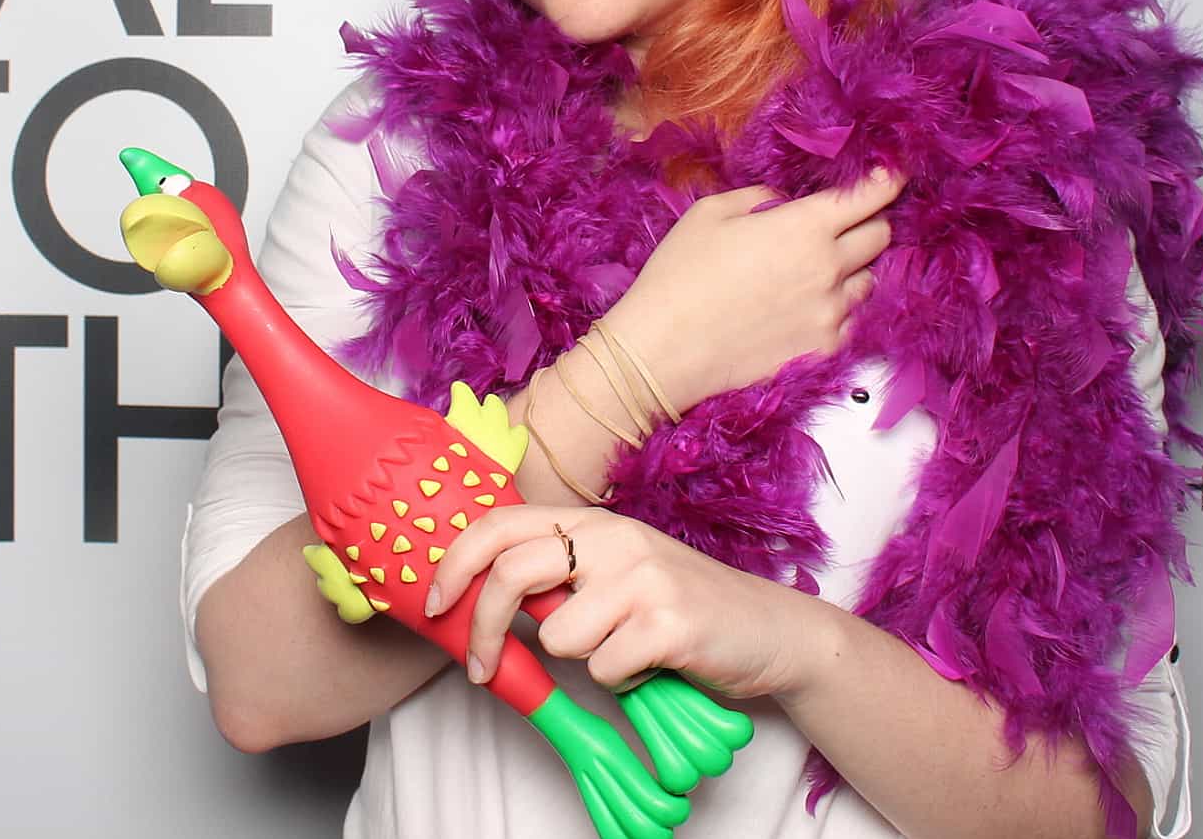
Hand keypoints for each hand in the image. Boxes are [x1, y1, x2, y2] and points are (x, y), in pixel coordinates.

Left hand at [422, 504, 818, 702]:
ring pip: (558, 637)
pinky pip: (603, 669)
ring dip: (581, 659)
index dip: (454, 564)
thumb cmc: (678, 606)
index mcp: (594, 522)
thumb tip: (476, 597)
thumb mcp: (615, 571)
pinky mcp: (667, 625)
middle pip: (511, 574)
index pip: (501, 524)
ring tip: (622, 650)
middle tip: (482, 668)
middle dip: (484, 629)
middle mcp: (615, 539)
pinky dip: (621, 680)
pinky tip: (651, 663)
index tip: (433, 605)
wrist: (769, 630)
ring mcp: (643, 579)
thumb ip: (558, 574)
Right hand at [610, 169, 906, 415]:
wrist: (663, 350)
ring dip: (852, 270)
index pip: (868, 197)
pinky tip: (807, 307)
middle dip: (869, 223)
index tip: (890, 176)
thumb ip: (759, 198)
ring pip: (868, 282)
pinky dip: (839, 309)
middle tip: (845, 224)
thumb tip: (783, 204)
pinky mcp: (823, 349)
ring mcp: (830, 313)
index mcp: (804, 227)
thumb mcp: (710, 212)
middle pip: (880, 236)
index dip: (884, 181)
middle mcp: (828, 268)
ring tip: (816, 272)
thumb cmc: (678, 274)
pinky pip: (851, 322)